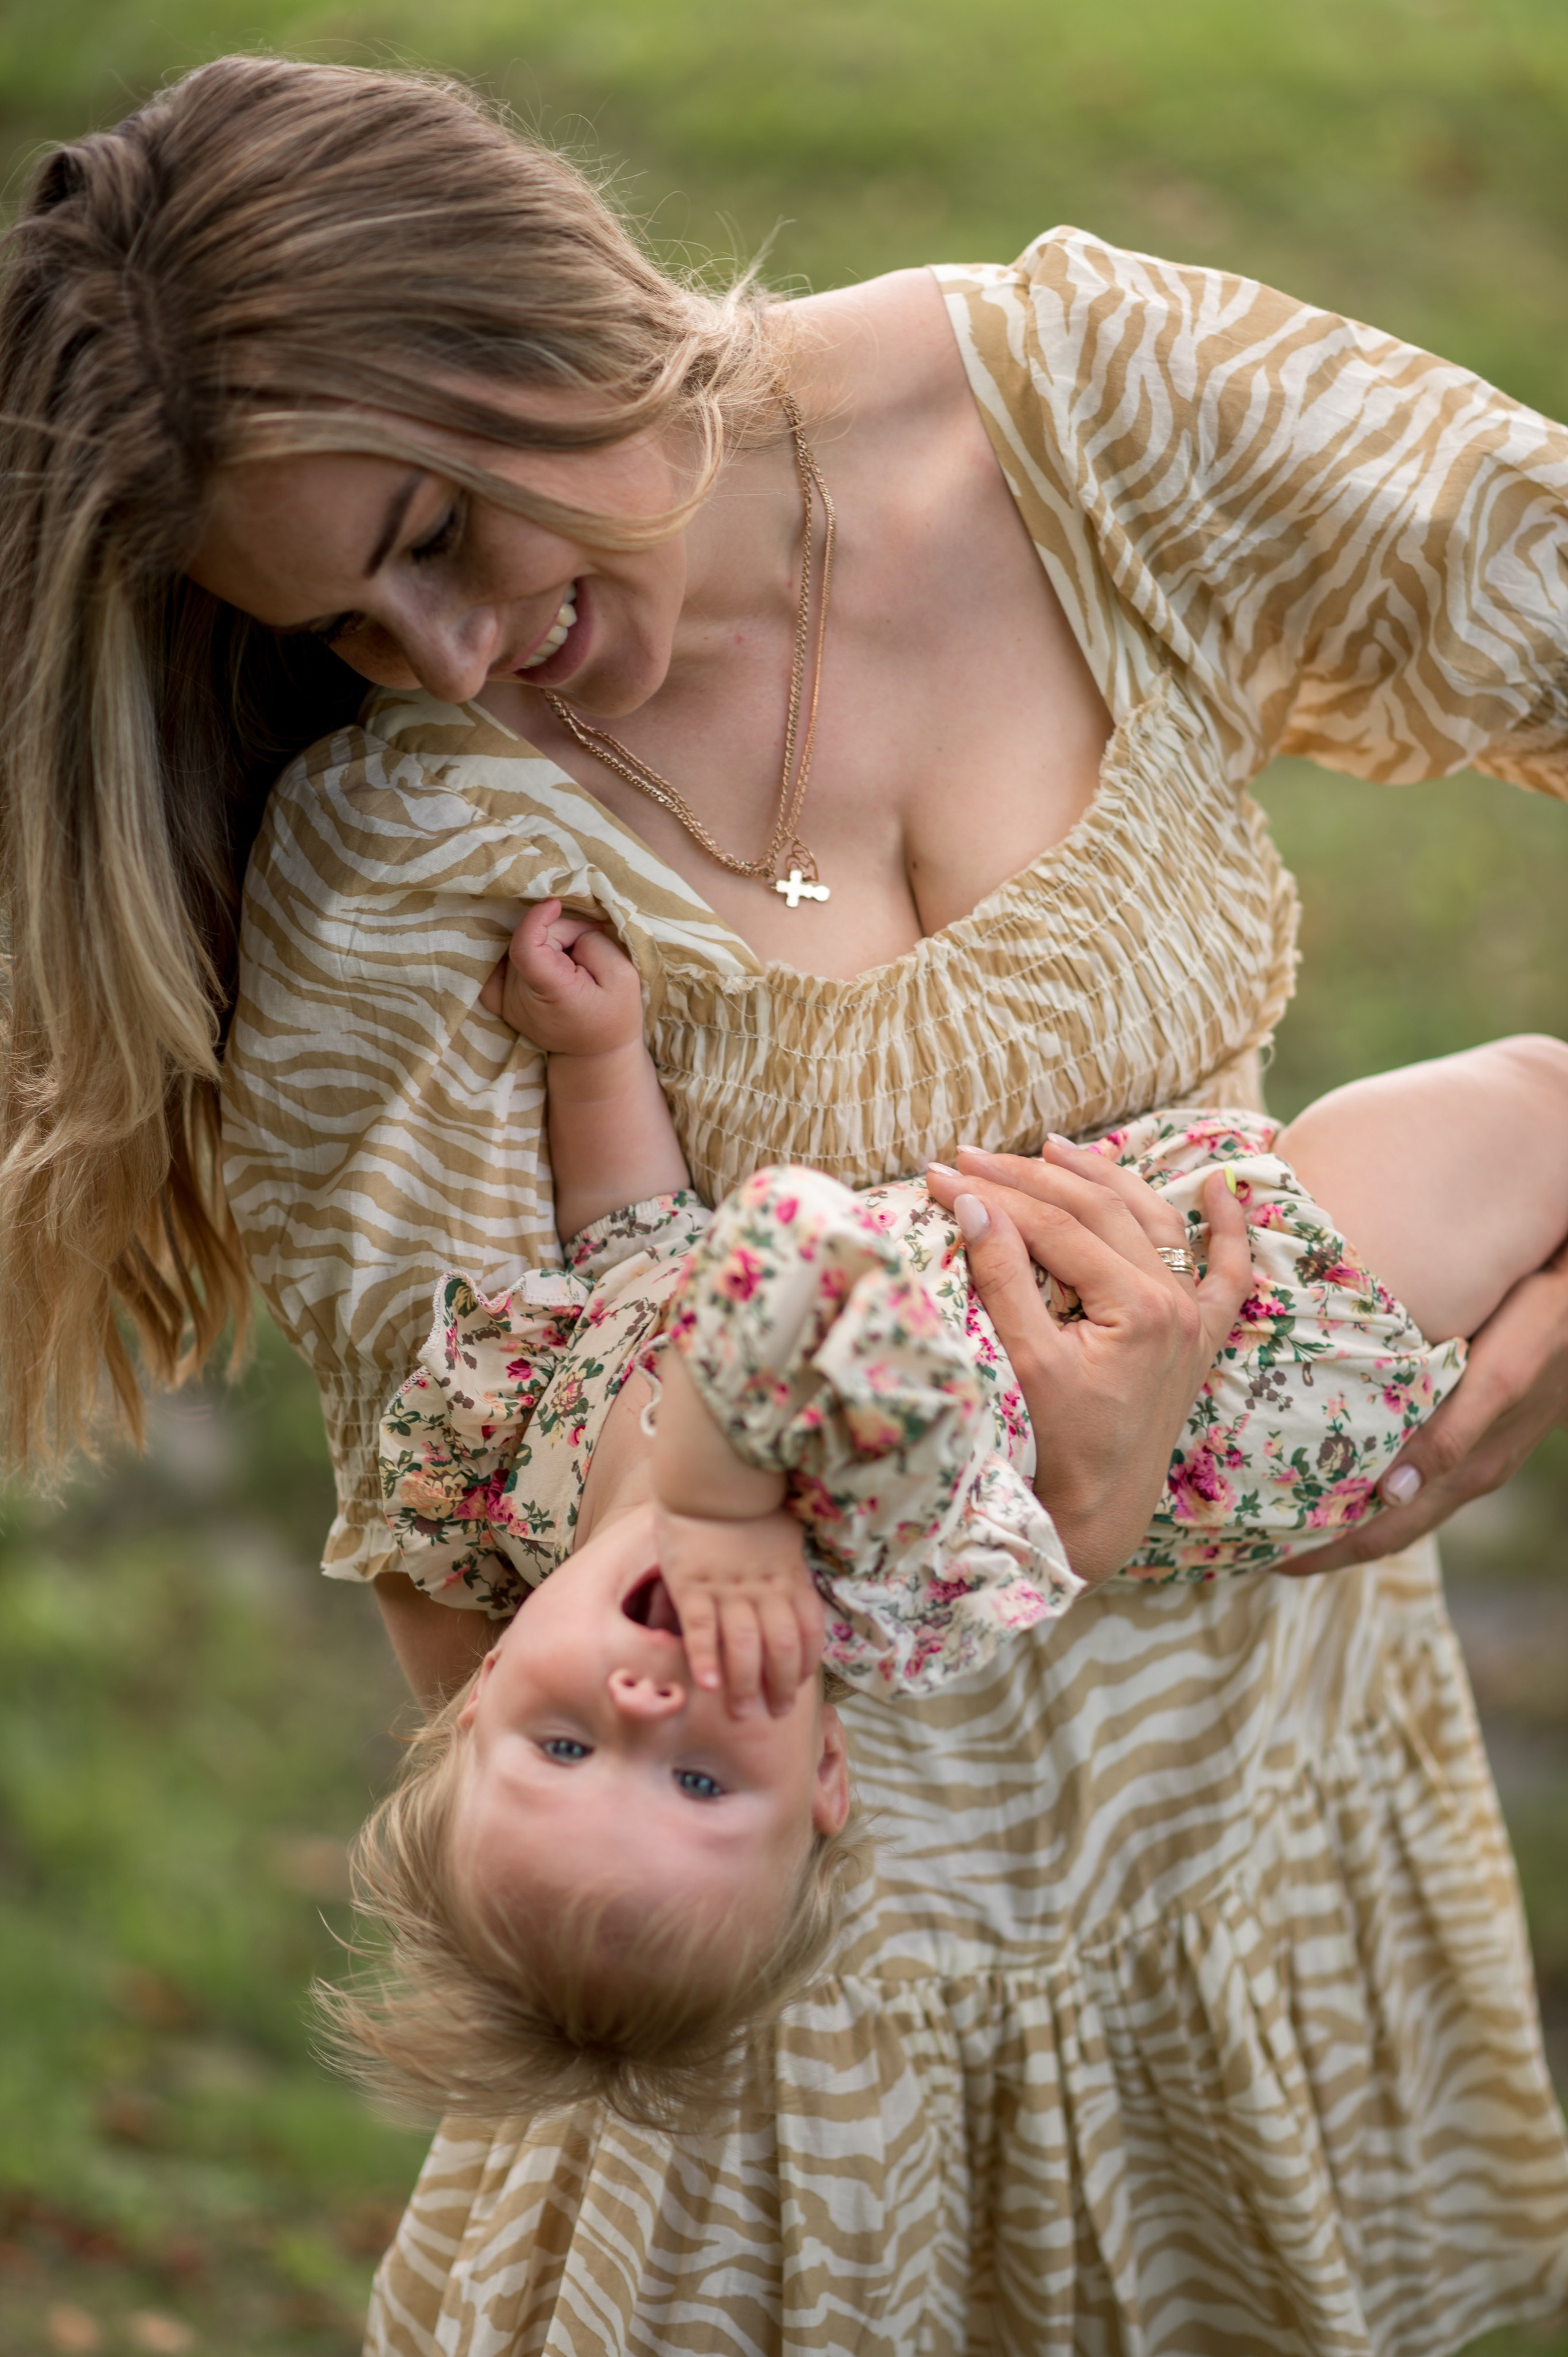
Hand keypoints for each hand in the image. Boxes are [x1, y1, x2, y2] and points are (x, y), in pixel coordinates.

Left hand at [479, 898, 642, 1056]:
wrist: (596, 1054)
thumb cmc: (614, 1015)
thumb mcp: (623, 976)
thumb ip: (594, 944)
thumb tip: (566, 930)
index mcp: (552, 993)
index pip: (524, 947)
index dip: (536, 919)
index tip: (556, 905)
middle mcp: (521, 1000)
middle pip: (529, 943)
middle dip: (558, 933)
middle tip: (588, 943)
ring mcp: (508, 1003)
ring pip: (519, 950)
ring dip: (545, 945)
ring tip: (572, 961)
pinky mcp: (502, 1004)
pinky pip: (492, 971)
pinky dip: (511, 956)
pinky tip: (533, 955)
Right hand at [656, 1504, 824, 1717]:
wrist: (710, 1478)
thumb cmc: (749, 1504)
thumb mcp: (785, 1533)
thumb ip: (789, 1567)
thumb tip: (796, 1594)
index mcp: (790, 1575)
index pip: (808, 1630)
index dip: (807, 1663)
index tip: (801, 1685)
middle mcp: (764, 1587)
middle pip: (780, 1649)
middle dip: (780, 1687)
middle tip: (775, 1713)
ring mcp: (728, 1588)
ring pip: (743, 1647)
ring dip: (744, 1685)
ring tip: (741, 1713)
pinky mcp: (692, 1585)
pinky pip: (701, 1630)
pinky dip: (706, 1660)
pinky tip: (707, 1687)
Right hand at [925, 1138, 1252, 1580]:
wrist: (1098, 1517)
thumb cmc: (1057, 1449)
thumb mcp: (1025, 1363)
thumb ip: (1004, 1278)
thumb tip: (972, 1203)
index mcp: (1139, 1308)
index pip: (1055, 1226)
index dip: (992, 1194)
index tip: (938, 1174)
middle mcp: (1176, 1303)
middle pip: (1098, 1210)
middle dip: (1029, 1176)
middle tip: (969, 1156)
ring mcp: (1193, 1319)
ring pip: (1151, 1219)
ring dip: (1102, 1176)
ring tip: (1050, 1147)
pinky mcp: (1198, 1340)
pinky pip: (1227, 1275)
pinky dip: (1228, 1230)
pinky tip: (1222, 1189)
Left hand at [1282, 1234, 1567, 1574]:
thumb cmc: (1545, 1331)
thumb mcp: (1501, 1378)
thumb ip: (1453, 1433)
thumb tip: (1394, 1495)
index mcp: (1462, 1474)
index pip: (1382, 1536)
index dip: (1326, 1552)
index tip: (1266, 1557)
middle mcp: (1459, 1476)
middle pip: (1378, 1529)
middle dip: (1318, 1539)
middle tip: (1252, 1538)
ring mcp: (1462, 1455)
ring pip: (1390, 1501)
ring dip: (1337, 1508)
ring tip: (1275, 1506)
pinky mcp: (1462, 1426)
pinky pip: (1403, 1467)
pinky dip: (1362, 1475)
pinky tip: (1329, 1457)